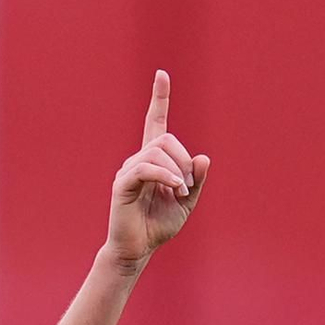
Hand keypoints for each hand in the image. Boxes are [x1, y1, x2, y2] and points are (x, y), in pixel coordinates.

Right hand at [104, 71, 209, 271]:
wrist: (138, 250)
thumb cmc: (158, 226)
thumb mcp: (186, 203)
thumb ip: (196, 181)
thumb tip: (203, 157)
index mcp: (153, 161)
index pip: (155, 123)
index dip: (159, 99)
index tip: (162, 74)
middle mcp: (138, 160)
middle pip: (165, 138)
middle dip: (183, 159)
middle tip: (188, 184)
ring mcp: (128, 170)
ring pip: (156, 152)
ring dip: (176, 171)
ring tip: (180, 192)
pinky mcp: (122, 184)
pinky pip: (146, 168)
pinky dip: (164, 175)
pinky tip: (174, 188)